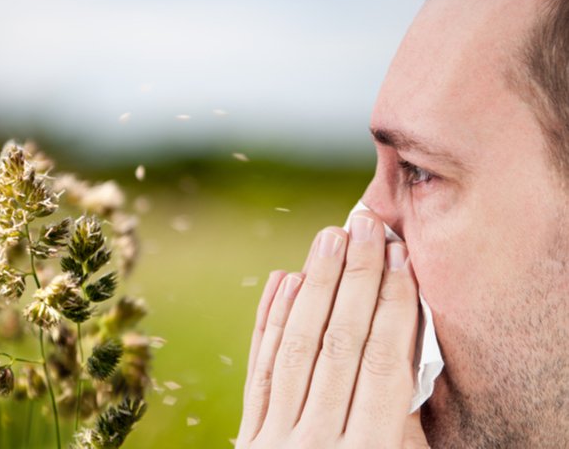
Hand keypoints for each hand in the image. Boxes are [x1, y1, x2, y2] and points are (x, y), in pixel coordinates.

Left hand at [236, 210, 429, 447]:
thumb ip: (403, 418)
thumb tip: (404, 334)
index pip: (384, 362)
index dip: (394, 304)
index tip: (400, 256)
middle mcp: (318, 445)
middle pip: (339, 343)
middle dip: (356, 278)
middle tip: (364, 225)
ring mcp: (275, 441)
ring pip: (296, 347)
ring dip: (314, 286)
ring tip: (329, 238)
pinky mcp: (249, 438)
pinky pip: (260, 371)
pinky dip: (270, 322)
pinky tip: (284, 280)